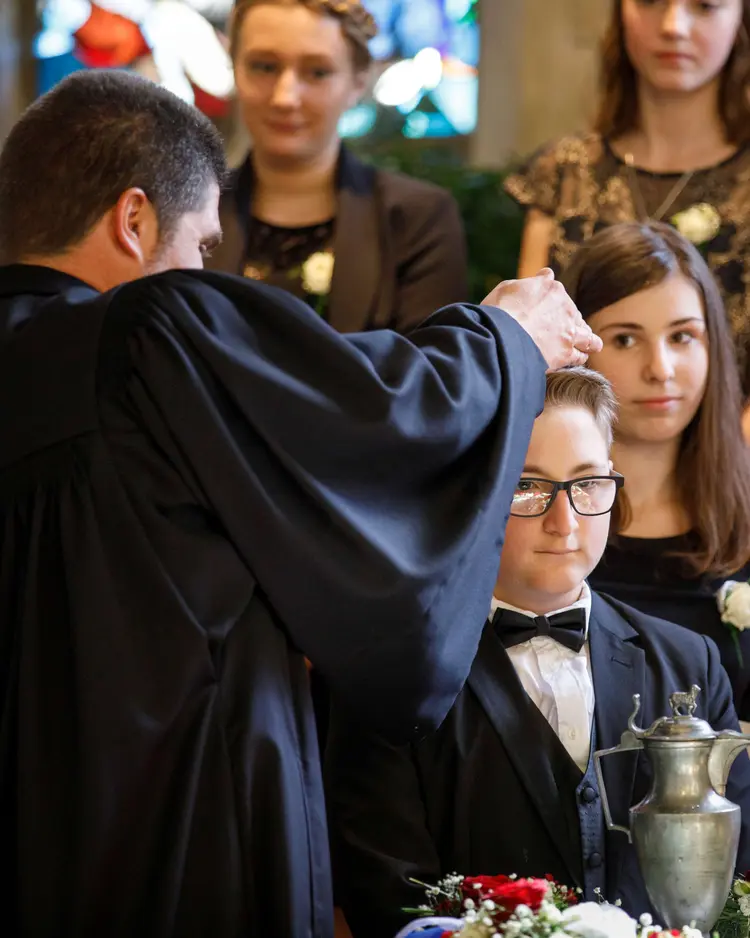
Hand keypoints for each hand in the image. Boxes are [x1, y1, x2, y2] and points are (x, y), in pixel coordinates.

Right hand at [482, 268, 601, 370]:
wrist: (502, 337)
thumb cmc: (499, 312)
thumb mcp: (509, 287)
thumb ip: (531, 282)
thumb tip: (546, 275)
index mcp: (551, 289)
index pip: (557, 290)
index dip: (554, 299)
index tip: (551, 304)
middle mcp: (565, 308)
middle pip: (574, 314)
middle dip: (570, 321)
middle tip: (566, 330)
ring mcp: (568, 331)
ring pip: (587, 336)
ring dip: (587, 339)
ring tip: (590, 345)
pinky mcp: (566, 353)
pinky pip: (580, 355)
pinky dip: (581, 355)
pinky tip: (580, 357)